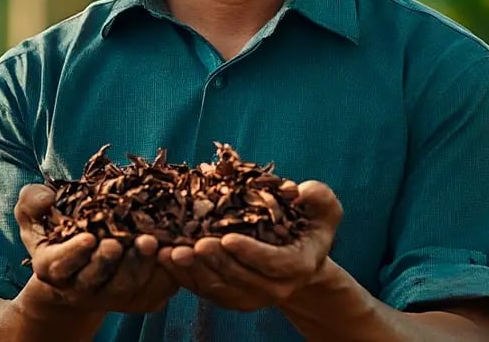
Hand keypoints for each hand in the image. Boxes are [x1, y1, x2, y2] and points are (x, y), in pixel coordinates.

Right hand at [15, 183, 179, 312]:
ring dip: (143, 266)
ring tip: (154, 241)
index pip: (60, 265)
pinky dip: (166, 275)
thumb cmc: (56, 226)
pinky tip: (174, 251)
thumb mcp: (34, 212)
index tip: (89, 237)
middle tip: (132, 239)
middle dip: (116, 262)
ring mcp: (112, 297)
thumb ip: (32, 201)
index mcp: (53, 267)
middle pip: (100, 282)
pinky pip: (156, 292)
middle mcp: (81, 288)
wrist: (82, 254)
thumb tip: (47, 198)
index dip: (74, 253)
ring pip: (129, 288)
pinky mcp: (140, 299)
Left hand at [156, 180, 343, 311]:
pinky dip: (184, 277)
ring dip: (193, 271)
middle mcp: (275, 288)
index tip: (226, 237)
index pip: (272, 263)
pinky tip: (164, 258)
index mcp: (298, 266)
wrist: (299, 257)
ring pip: (218, 288)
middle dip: (214, 261)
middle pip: (240, 278)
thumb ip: (320, 197)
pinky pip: (204, 291)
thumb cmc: (309, 225)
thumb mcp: (324, 210)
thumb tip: (300, 190)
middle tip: (193, 243)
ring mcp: (251, 296)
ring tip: (170, 252)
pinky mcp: (230, 297)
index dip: (249, 252)